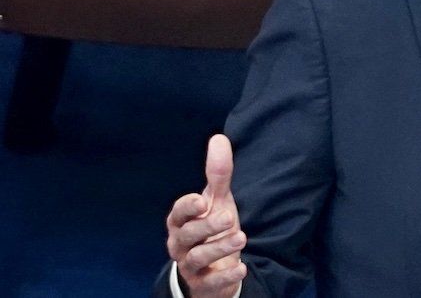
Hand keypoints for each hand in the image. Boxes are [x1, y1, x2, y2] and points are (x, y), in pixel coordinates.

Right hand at [165, 134, 246, 296]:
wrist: (210, 267)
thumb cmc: (211, 228)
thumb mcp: (216, 200)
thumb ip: (218, 174)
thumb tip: (219, 138)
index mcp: (181, 221)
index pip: (178, 213)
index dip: (188, 207)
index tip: (203, 202)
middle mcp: (180, 244)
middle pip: (188, 235)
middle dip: (208, 227)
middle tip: (230, 218)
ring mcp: (190, 266)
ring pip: (198, 258)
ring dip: (219, 248)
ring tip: (241, 237)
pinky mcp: (203, 284)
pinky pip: (210, 283)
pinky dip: (226, 277)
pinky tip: (242, 268)